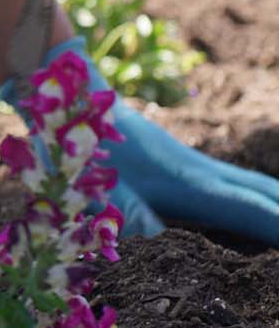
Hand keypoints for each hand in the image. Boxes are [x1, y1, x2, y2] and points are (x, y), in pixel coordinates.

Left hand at [5, 37, 278, 243]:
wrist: (70, 93)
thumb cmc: (78, 146)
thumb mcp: (96, 188)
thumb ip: (126, 213)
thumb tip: (154, 234)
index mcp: (188, 183)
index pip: (250, 210)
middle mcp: (199, 171)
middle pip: (263, 193)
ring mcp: (192, 164)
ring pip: (252, 185)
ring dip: (278, 201)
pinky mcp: (180, 163)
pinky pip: (234, 184)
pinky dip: (260, 195)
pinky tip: (260, 206)